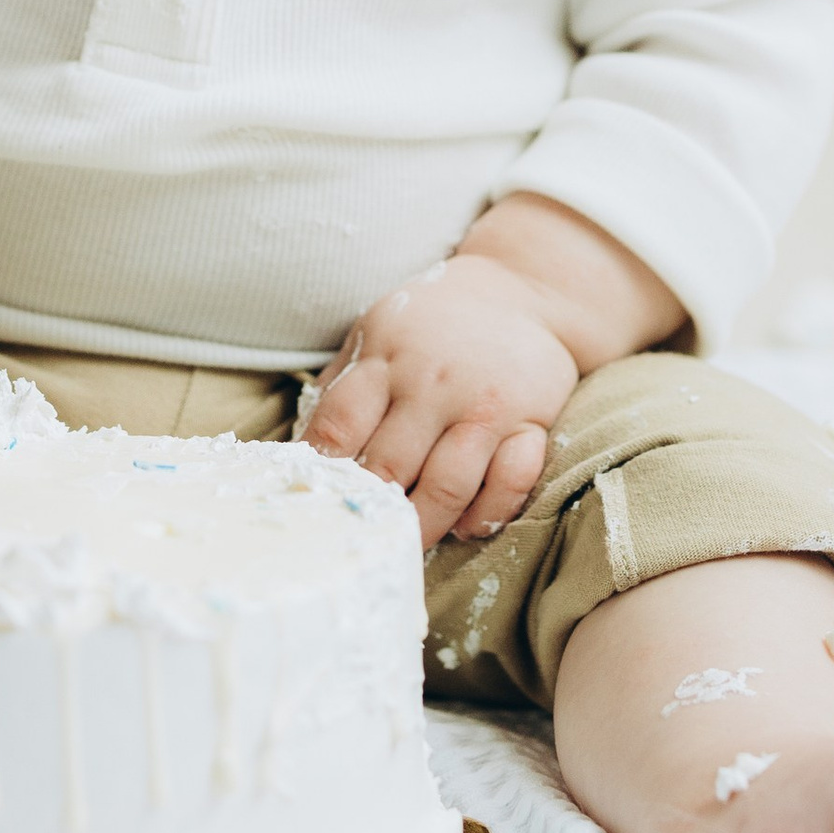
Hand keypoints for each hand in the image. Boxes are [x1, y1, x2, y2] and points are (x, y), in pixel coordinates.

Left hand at [300, 258, 580, 549]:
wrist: (522, 289)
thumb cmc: (435, 319)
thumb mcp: (377, 330)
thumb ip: (343, 383)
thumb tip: (302, 446)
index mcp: (386, 358)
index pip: (339, 425)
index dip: (320, 470)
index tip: (312, 500)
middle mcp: (433, 384)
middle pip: (389, 467)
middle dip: (370, 511)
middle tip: (357, 538)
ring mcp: (484, 406)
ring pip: (448, 486)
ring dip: (425, 525)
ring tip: (408, 543)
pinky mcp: (532, 421)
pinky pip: (511, 482)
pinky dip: (487, 513)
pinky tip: (467, 525)